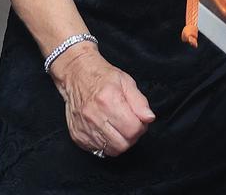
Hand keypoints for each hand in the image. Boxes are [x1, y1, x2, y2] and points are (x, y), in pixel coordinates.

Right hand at [50, 42, 154, 156]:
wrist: (77, 75)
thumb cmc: (102, 77)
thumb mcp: (126, 82)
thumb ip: (140, 102)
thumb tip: (149, 118)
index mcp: (109, 100)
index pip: (133, 129)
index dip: (141, 127)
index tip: (139, 121)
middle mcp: (94, 116)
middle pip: (122, 144)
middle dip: (131, 137)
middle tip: (129, 125)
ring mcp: (84, 127)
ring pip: (111, 150)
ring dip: (119, 142)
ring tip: (118, 128)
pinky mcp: (77, 135)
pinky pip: (97, 150)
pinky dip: (105, 144)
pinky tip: (106, 130)